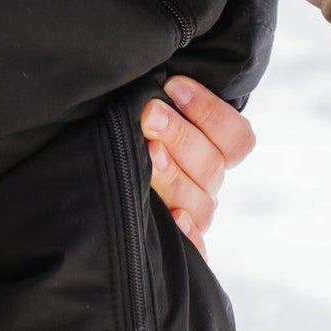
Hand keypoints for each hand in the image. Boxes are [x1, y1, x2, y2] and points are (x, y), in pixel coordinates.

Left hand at [142, 75, 254, 258]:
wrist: (93, 180)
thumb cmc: (128, 131)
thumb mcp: (150, 112)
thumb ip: (164, 99)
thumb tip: (162, 81)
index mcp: (212, 150)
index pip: (237, 138)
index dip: (210, 110)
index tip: (174, 86)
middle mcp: (206, 183)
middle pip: (212, 166)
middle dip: (181, 134)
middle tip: (151, 114)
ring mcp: (193, 214)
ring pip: (201, 200)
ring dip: (175, 174)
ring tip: (150, 153)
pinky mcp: (178, 246)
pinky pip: (196, 249)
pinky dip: (188, 236)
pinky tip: (173, 219)